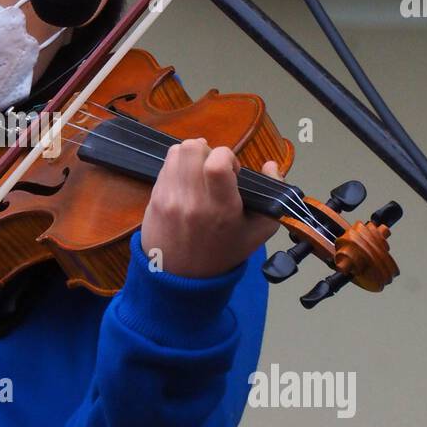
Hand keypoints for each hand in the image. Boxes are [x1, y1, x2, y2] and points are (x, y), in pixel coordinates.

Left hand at [139, 137, 281, 279]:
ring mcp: (169, 198)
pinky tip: (187, 184)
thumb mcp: (257, 233)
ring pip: (177, 151)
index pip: (216, 164)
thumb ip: (272, 198)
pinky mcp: (154, 197)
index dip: (226, 156)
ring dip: (192, 156)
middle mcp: (192, 200)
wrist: (181, 278)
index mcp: (220, 209)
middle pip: (193, 148)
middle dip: (208, 151)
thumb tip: (272, 165)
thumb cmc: (223, 253)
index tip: (232, 170)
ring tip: (200, 174)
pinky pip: (165, 165)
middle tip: (214, 171)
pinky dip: (178, 167)